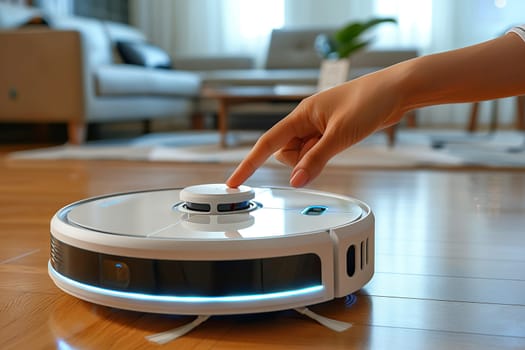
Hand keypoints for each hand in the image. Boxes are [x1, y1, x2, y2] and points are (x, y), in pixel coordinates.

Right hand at [226, 68, 407, 187]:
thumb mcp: (340, 135)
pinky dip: (323, 155)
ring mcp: (318, 126)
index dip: (249, 163)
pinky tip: (341, 142)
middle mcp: (306, 120)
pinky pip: (317, 151)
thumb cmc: (369, 102)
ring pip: (302, 154)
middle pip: (286, 152)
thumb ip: (316, 160)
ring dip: (314, 158)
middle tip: (326, 149)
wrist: (396, 91)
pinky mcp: (330, 132)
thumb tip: (296, 181)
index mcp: (301, 115)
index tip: (234, 181)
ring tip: (339, 141)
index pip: (267, 143)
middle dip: (300, 160)